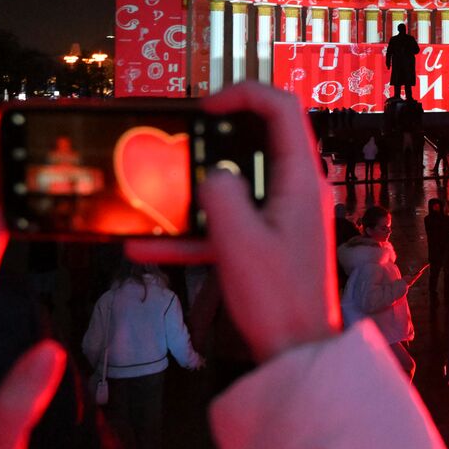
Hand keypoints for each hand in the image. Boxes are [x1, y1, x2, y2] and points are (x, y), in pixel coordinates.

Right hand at [130, 83, 340, 362]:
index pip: (283, 108)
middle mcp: (298, 190)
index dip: (244, 94)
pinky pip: (229, 223)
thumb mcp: (238, 243)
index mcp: (302, 180)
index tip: (205, 108)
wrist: (297, 354)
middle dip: (214, 138)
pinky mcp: (270, 240)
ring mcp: (284, 215)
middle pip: (259, 140)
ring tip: (157, 189)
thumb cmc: (280, 300)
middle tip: (178, 142)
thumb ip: (219, 197)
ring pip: (238, 182)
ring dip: (196, 186)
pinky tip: (146, 245)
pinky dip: (193, 230)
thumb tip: (209, 175)